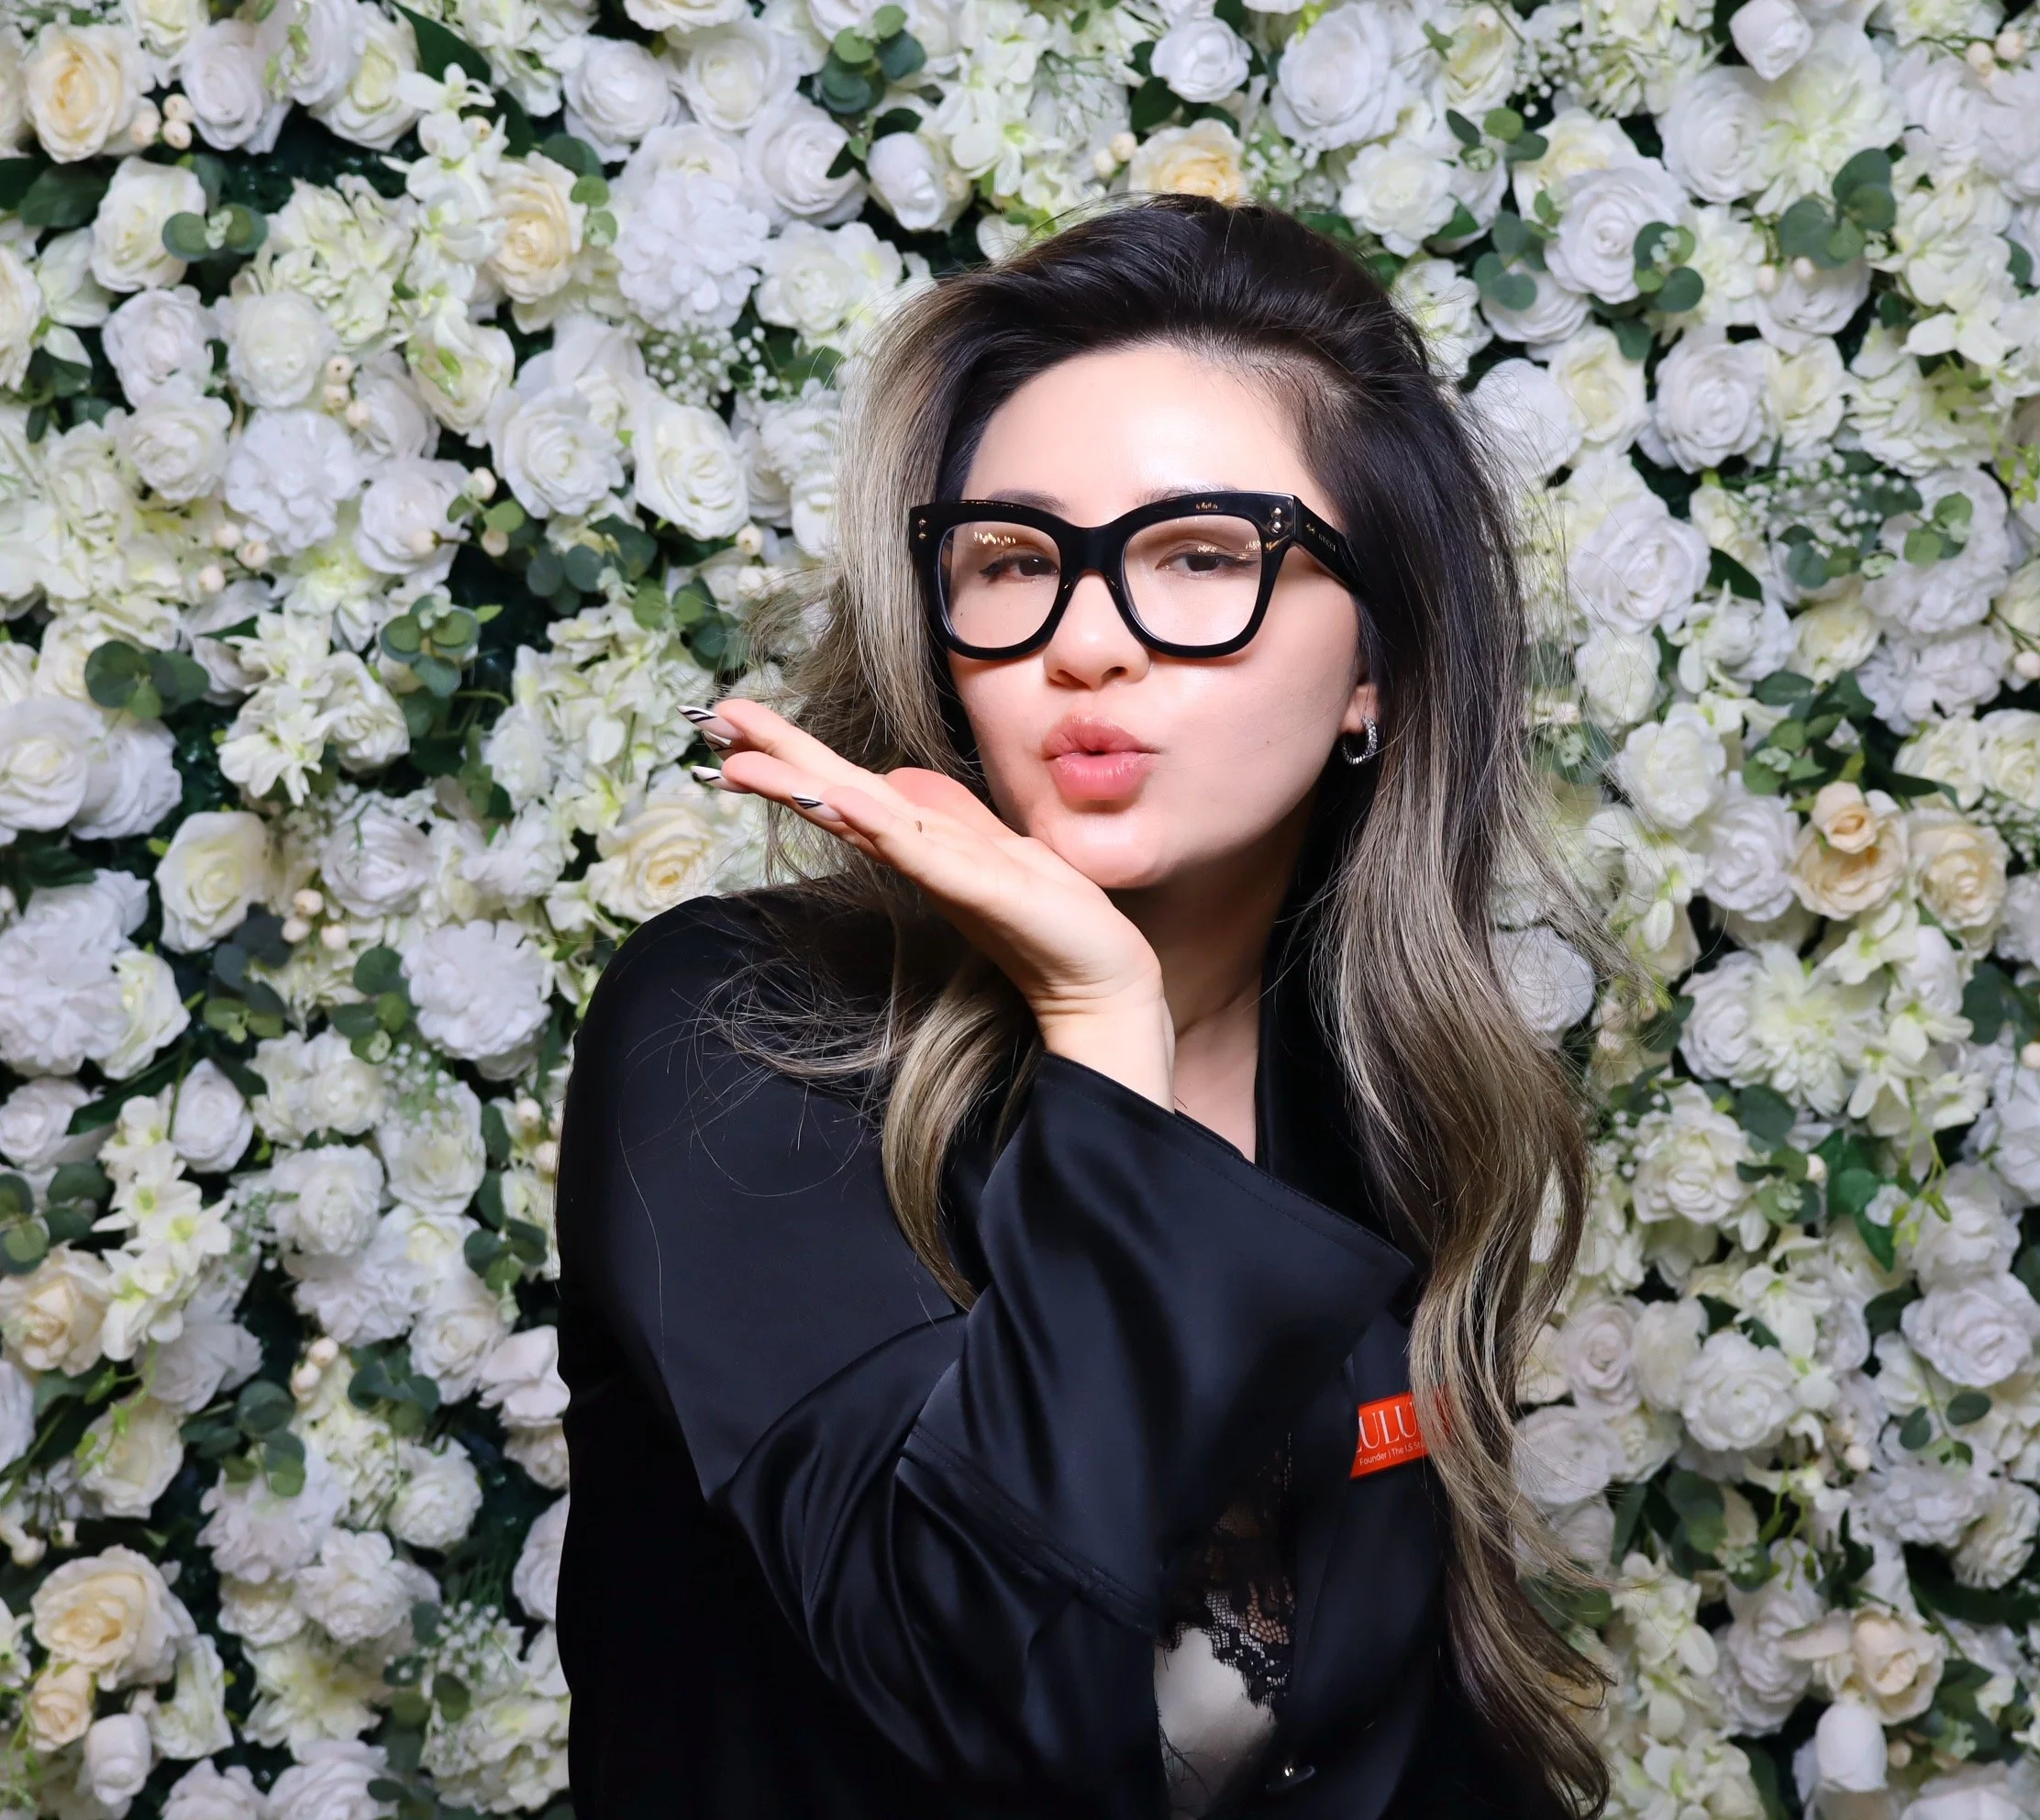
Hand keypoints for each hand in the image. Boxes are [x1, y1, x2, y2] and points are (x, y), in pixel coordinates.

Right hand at [691, 699, 1173, 1105]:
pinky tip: (844, 798)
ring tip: (749, 762)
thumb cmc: (1049, 917)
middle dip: (776, 759)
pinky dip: (878, 825)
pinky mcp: (976, 889)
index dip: (792, 753)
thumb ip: (944, 813)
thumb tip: (893, 777)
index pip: (844, 787)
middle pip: (835, 796)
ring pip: (862, 819)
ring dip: (806, 789)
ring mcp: (943, 872)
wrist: (1099, 980)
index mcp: (920, 841)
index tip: (735, 718)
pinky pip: (919, 852)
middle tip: (714, 722)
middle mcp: (919, 855)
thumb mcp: (993, 845)